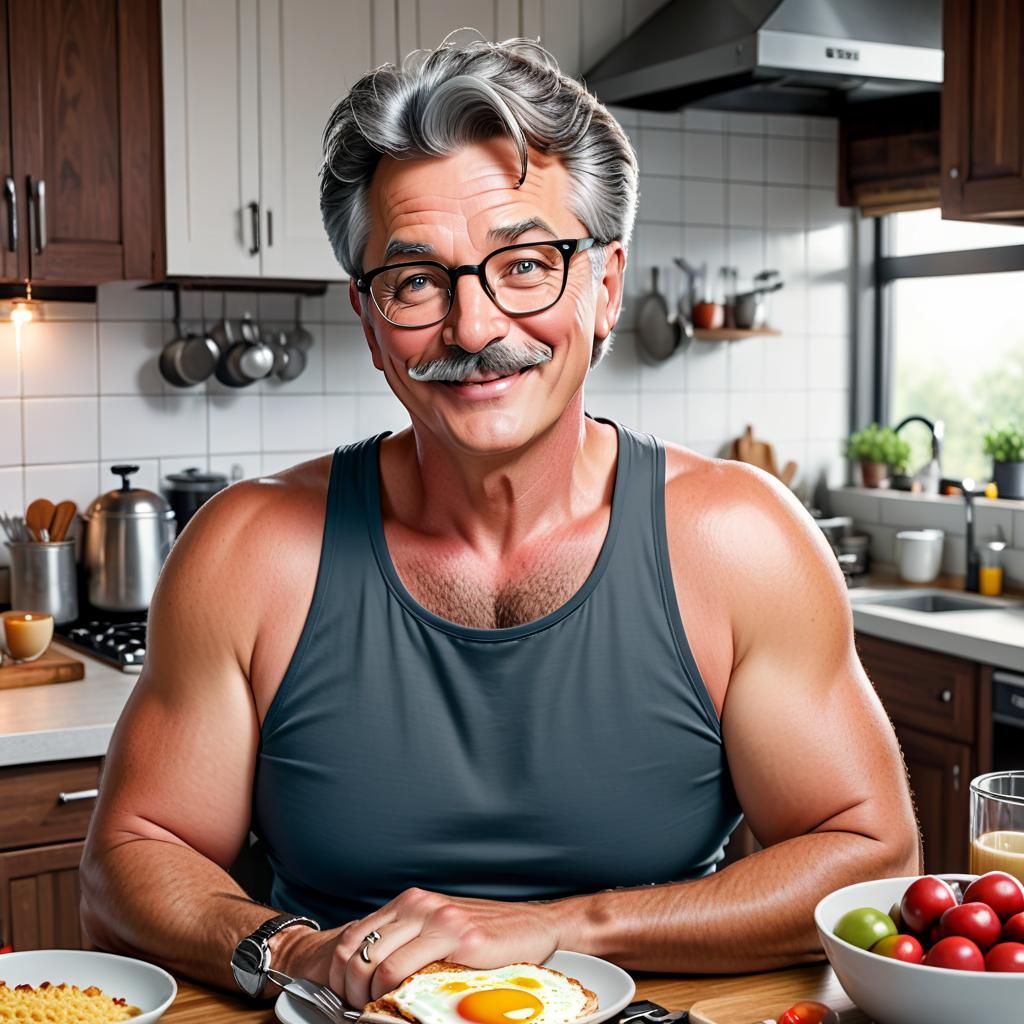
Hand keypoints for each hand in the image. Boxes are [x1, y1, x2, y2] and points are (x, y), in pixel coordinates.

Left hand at [289, 888, 564, 1006]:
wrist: (535, 926)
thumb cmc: (488, 932)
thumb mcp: (440, 926)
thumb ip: (410, 937)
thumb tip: (373, 968)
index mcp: (411, 901)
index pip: (354, 935)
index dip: (338, 971)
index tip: (342, 995)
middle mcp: (419, 904)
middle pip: (357, 950)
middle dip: (348, 988)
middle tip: (356, 1009)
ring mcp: (438, 919)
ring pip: (377, 963)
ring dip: (367, 995)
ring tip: (374, 1010)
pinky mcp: (458, 939)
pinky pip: (407, 971)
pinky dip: (394, 994)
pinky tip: (399, 1004)